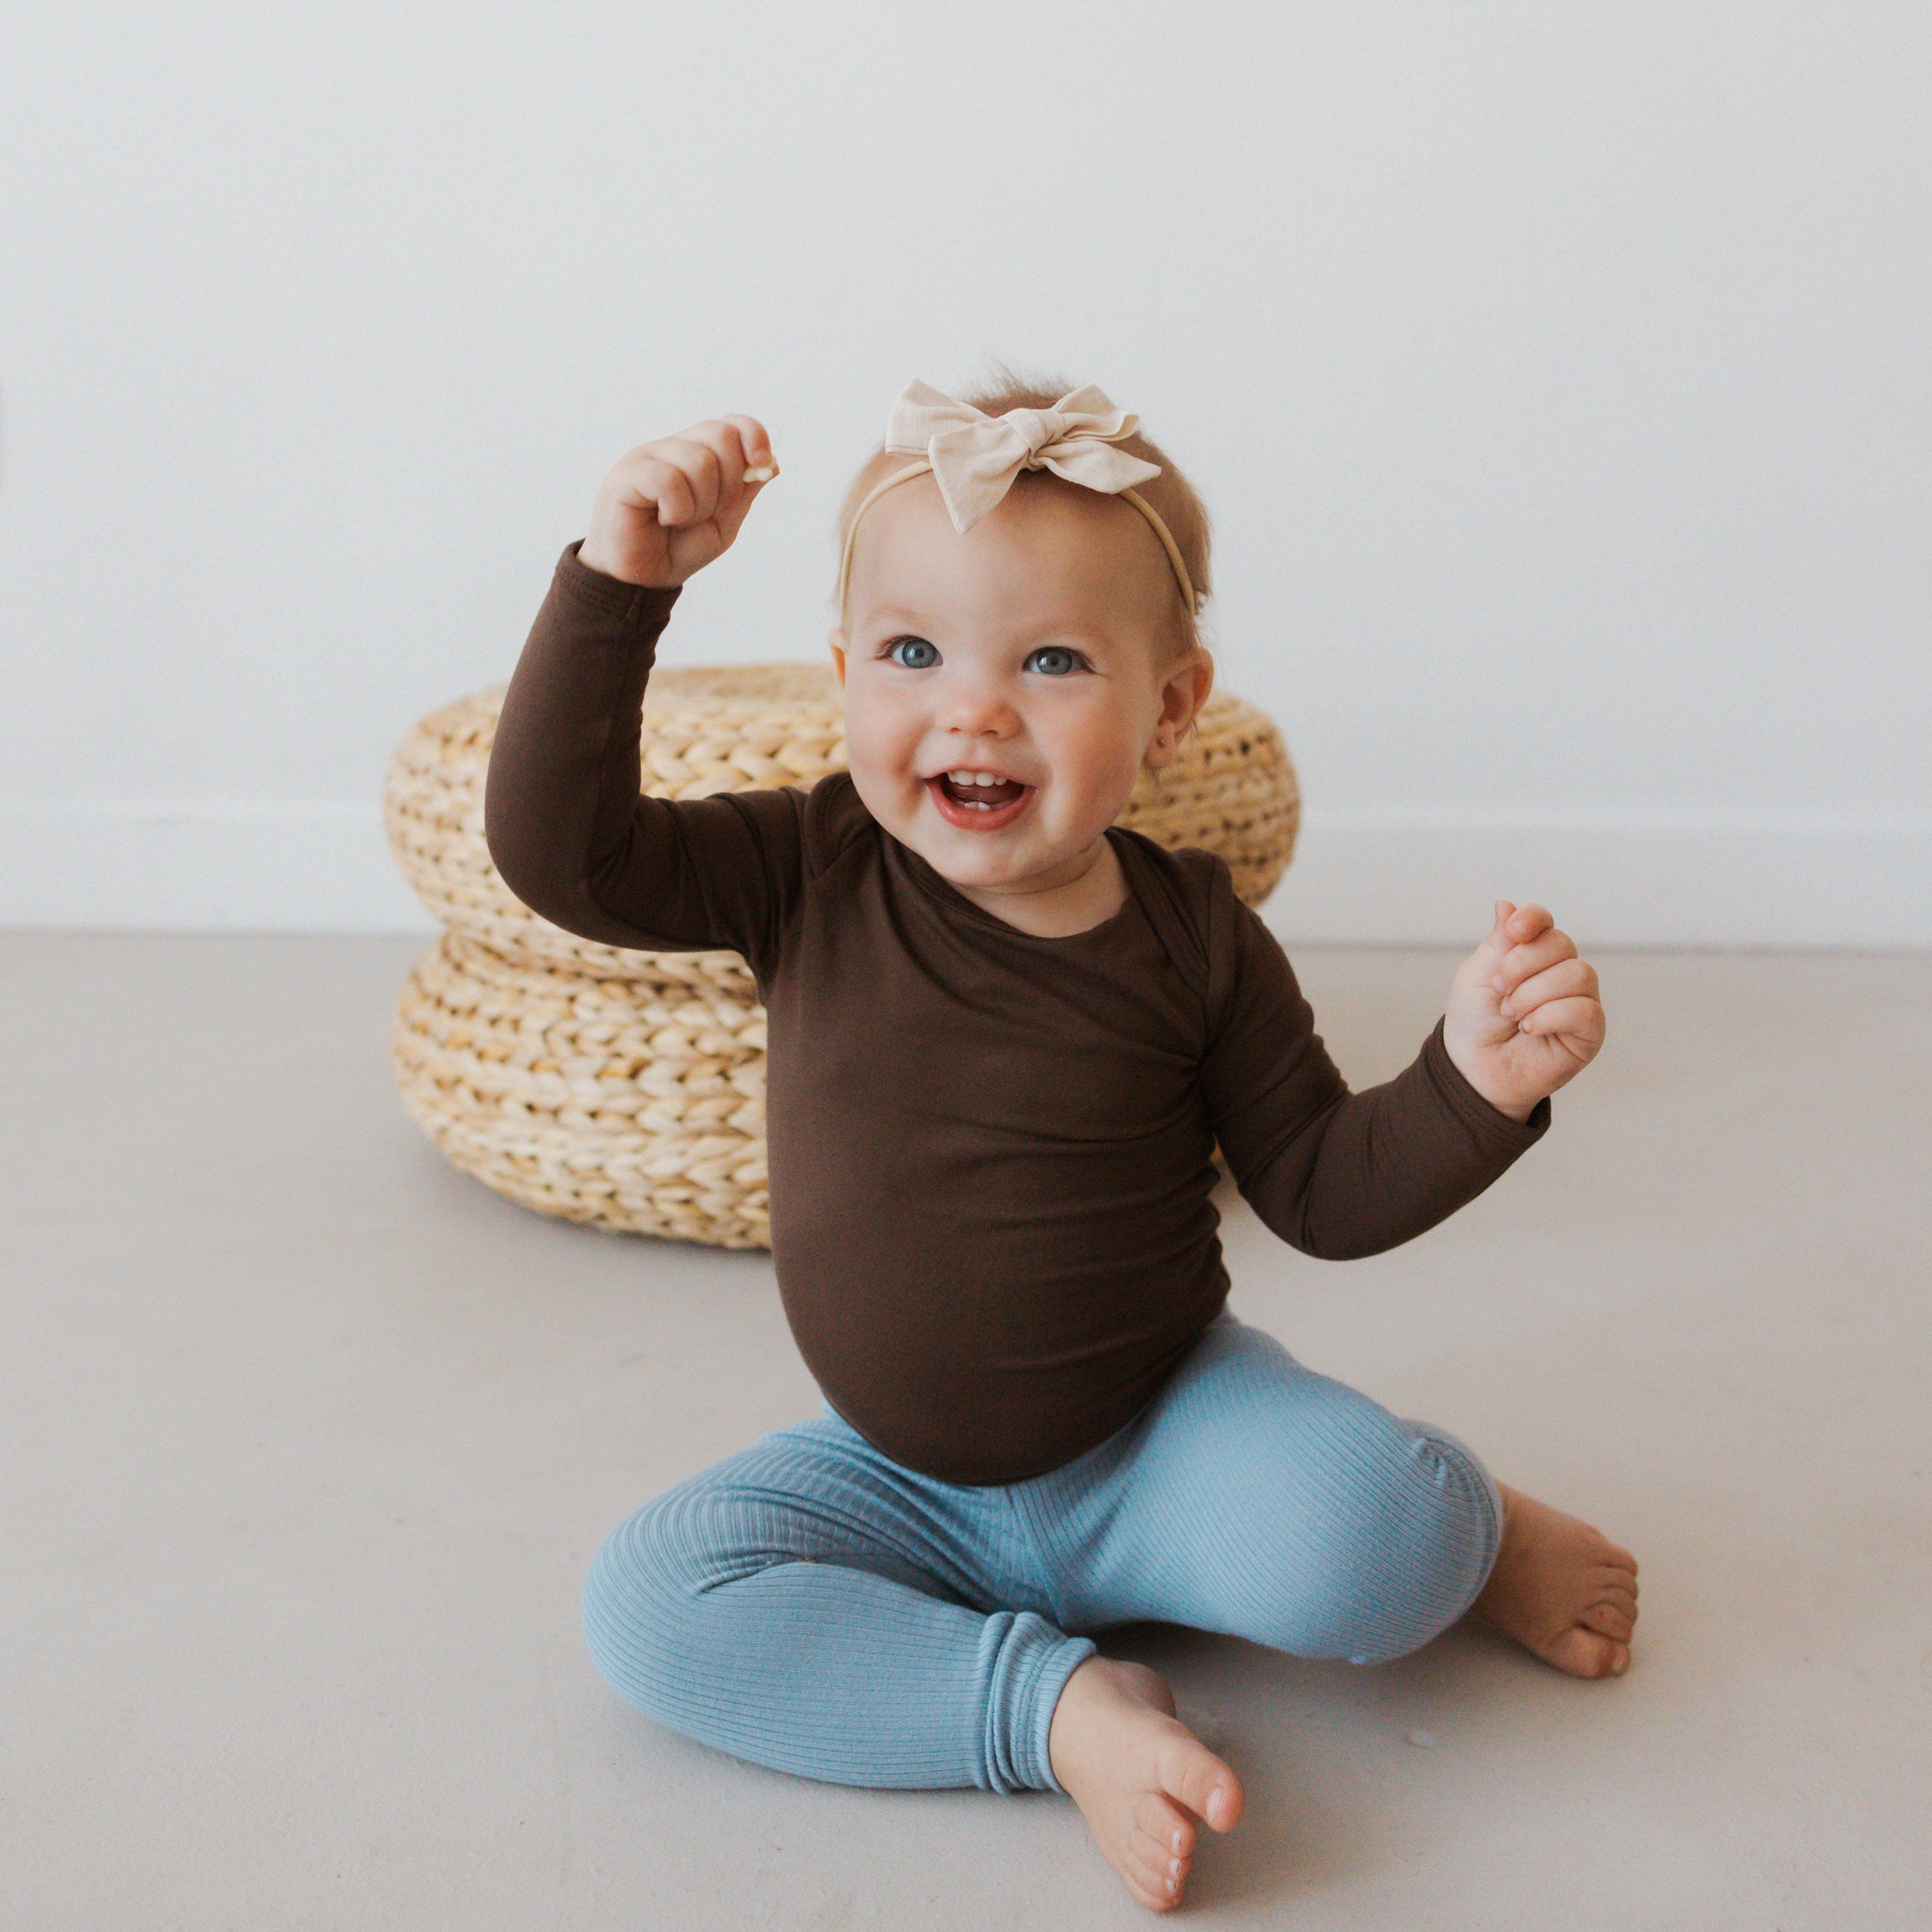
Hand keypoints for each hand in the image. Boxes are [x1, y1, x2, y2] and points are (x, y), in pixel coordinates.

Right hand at [578, 415, 775, 586]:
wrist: (641, 579)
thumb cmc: (677, 548)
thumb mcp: (724, 522)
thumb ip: (745, 492)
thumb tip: (773, 463)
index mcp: (697, 454)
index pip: (732, 424)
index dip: (753, 436)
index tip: (761, 463)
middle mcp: (673, 448)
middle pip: (721, 435)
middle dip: (730, 483)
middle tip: (708, 512)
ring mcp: (648, 456)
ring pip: (699, 460)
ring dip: (701, 503)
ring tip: (680, 520)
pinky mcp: (627, 474)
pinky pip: (670, 480)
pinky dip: (676, 509)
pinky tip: (662, 519)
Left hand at [1443, 901, 1604, 1121]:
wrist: (1474, 1069)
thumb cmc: (1475, 1023)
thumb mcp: (1477, 976)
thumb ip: (1498, 942)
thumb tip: (1506, 905)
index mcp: (1533, 954)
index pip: (1545, 923)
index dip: (1533, 920)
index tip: (1513, 930)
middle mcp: (1561, 972)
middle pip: (1562, 944)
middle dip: (1522, 965)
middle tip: (1499, 990)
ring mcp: (1580, 1001)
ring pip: (1577, 974)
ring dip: (1533, 995)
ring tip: (1512, 1015)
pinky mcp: (1590, 1031)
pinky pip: (1584, 1010)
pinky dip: (1549, 1017)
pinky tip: (1530, 1030)